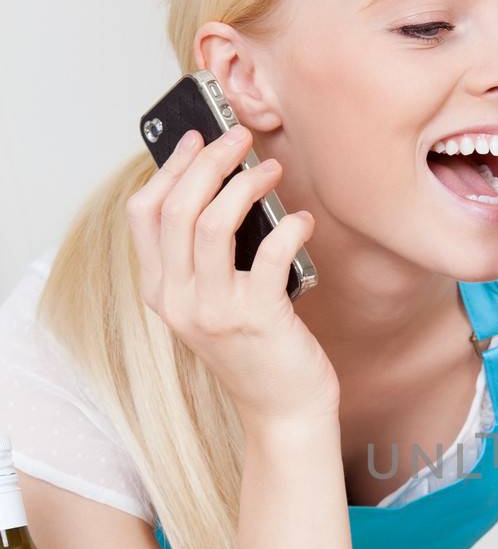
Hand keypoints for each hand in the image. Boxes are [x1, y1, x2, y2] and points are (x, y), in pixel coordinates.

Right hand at [127, 125, 339, 429]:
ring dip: (245, 184)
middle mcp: (178, 300)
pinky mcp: (257, 318)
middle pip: (177, 207)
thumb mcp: (213, 302)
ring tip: (271, 170)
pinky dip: (289, 226)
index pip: (144, 213)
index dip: (169, 168)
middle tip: (240, 138)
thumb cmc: (257, 350)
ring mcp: (214, 311)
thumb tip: (222, 186)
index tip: (197, 138)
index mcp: (160, 291)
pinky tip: (302, 221)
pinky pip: (269, 252)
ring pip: (213, 222)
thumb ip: (205, 256)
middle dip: (210, 161)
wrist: (283, 410)